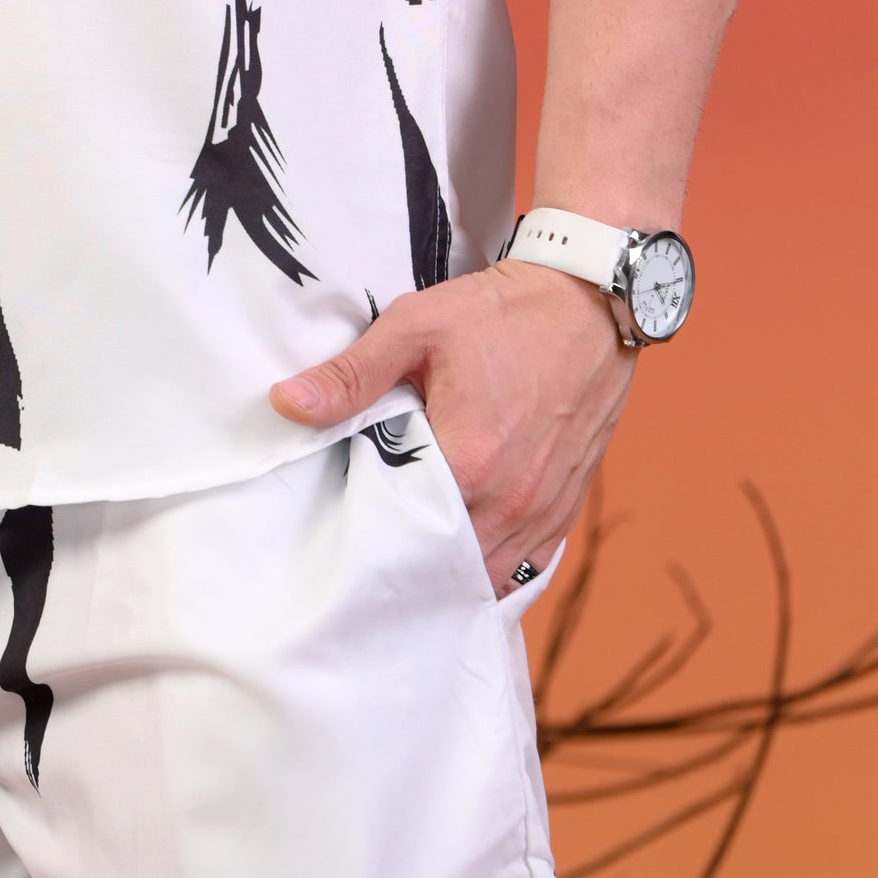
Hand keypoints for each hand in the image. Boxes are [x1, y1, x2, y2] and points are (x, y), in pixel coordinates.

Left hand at [270, 262, 633, 595]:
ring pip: (484, 576)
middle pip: (442, 565)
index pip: (400, 531)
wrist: (591, 302)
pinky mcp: (565, 507)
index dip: (366, 532)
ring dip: (447, 570)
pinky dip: (489, 566)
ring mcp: (543, 509)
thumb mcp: (416, 326)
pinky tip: (460, 553)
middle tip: (369, 545)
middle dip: (404, 562)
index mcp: (469, 460)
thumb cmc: (504, 312)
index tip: (340, 523)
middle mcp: (511, 499)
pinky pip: (523, 566)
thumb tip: (287, 404)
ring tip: (409, 552)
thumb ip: (352, 374)